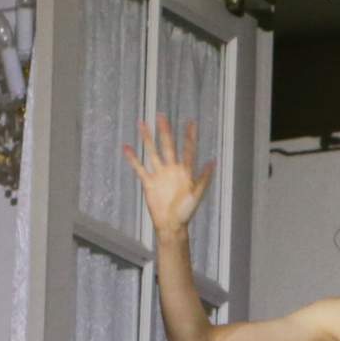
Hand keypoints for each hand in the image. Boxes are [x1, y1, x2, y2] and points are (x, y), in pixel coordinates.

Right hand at [124, 115, 213, 239]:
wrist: (172, 224)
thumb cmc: (187, 211)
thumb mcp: (197, 193)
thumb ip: (204, 177)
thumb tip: (213, 161)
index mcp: (185, 171)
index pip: (188, 149)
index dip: (190, 136)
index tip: (191, 122)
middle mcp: (172, 169)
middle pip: (167, 145)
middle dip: (165, 131)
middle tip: (162, 116)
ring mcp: (159, 174)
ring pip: (152, 151)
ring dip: (147, 138)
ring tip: (142, 123)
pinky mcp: (149, 182)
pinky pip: (139, 167)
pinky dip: (132, 158)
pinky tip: (126, 147)